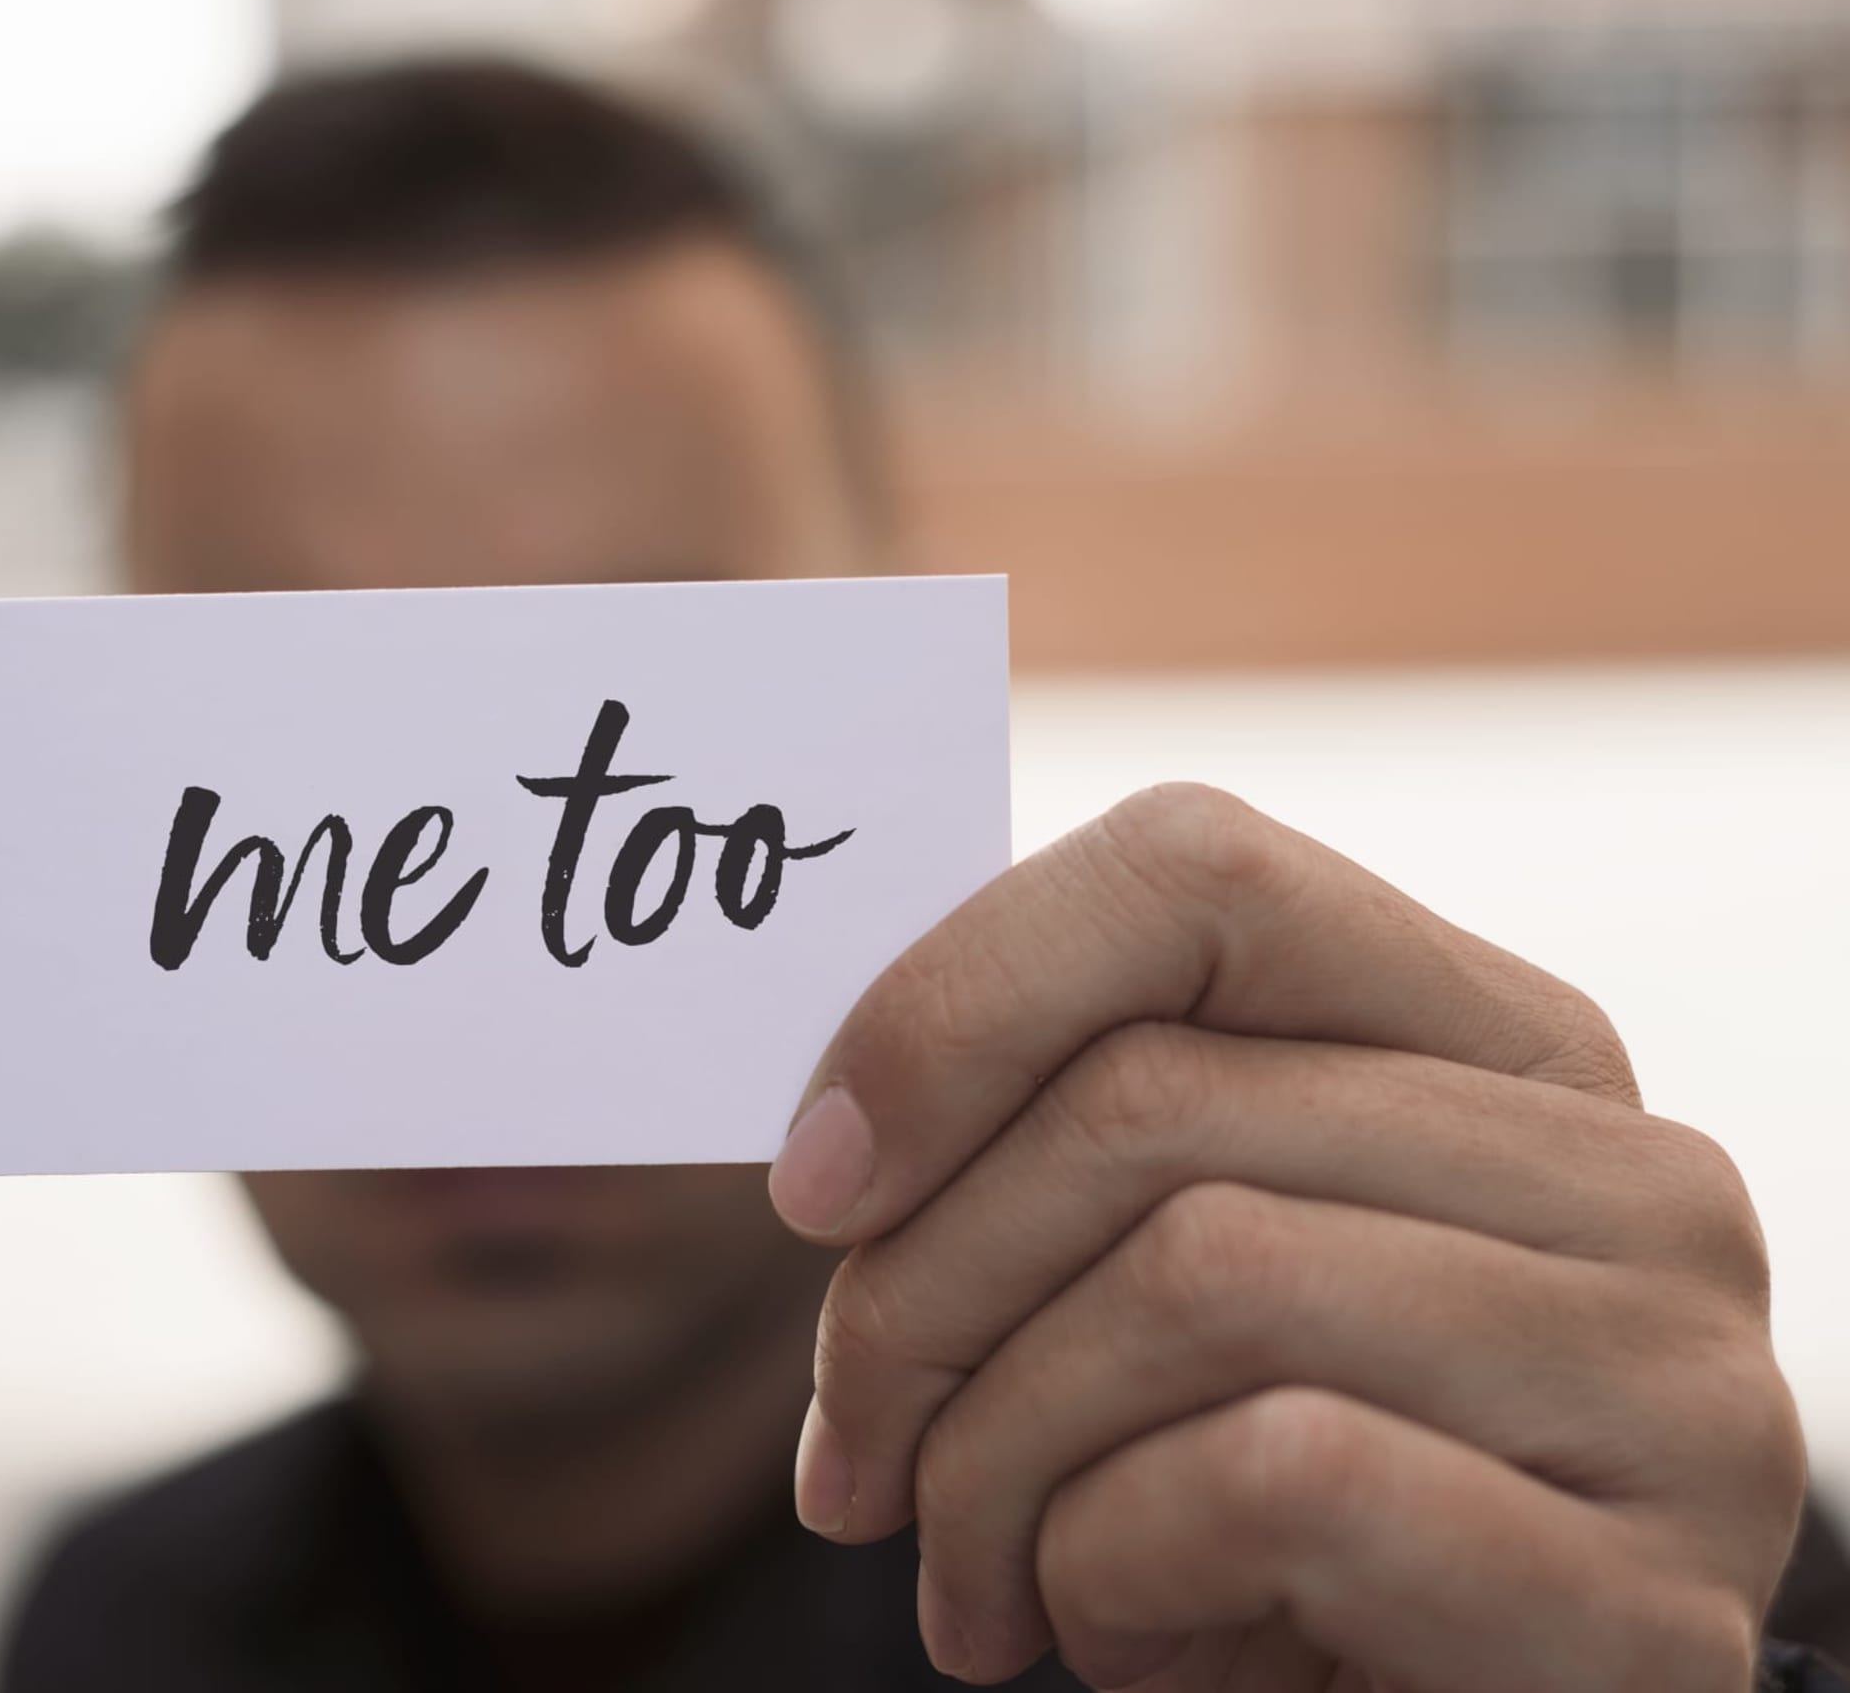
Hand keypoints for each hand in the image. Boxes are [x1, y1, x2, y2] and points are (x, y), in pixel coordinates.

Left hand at [769, 784, 1803, 1691]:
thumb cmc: (1274, 1530)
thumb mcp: (1172, 1298)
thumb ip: (1070, 1160)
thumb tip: (831, 1146)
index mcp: (1505, 1050)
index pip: (1193, 871)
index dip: (954, 1008)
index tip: (814, 1185)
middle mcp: (1630, 1179)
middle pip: (1145, 1100)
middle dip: (913, 1303)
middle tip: (847, 1465)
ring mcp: (1671, 1386)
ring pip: (1194, 1275)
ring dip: (994, 1462)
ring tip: (978, 1578)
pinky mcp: (1647, 1603)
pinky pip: (1272, 1473)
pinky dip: (1111, 1564)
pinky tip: (1116, 1633)